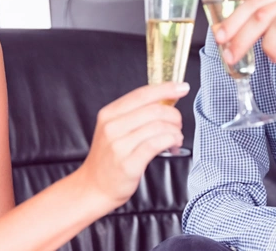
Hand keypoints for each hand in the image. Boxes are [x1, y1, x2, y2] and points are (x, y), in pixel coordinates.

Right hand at [76, 82, 188, 207]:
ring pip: (158, 127)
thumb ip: (135, 113)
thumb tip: (166, 99)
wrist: (94, 187)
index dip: (165, 88)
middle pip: (154, 110)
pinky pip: (156, 144)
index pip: (142, 94)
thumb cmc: (110, 157)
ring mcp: (119, 145)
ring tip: (176, 137)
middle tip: (178, 123)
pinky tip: (173, 145)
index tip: (182, 87)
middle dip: (174, 115)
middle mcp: (112, 127)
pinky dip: (171, 141)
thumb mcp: (114, 129)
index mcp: (109, 114)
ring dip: (174, 131)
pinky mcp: (128, 163)